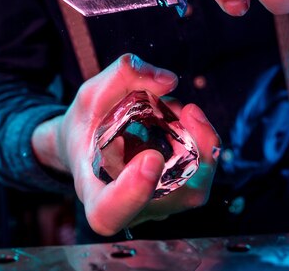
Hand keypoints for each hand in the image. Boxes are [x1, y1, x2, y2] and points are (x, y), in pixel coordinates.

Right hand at [33, 54, 219, 235]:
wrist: (91, 144)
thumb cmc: (87, 125)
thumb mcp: (91, 94)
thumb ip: (122, 76)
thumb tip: (168, 81)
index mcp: (94, 193)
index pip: (110, 212)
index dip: (132, 193)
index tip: (151, 158)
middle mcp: (130, 209)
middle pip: (173, 201)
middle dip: (195, 155)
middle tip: (188, 110)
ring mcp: (158, 206)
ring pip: (196, 187)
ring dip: (198, 141)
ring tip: (174, 106)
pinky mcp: (178, 194)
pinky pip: (201, 174)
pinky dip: (201, 140)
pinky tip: (184, 116)